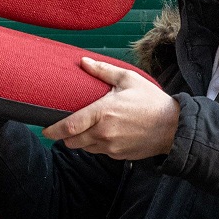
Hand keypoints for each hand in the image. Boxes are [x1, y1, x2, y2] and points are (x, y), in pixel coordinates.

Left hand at [43, 57, 180, 159]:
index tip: (45, 129)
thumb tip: (83, 62)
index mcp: (102, 113)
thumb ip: (103, 72)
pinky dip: (97, 145)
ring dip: (81, 140)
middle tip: (67, 126)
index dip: (52, 130)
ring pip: (84, 148)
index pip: (68, 126)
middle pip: (71, 141)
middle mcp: (103, 133)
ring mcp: (110, 147)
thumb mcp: (128, 80)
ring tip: (89, 128)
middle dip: (65, 136)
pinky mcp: (118, 156)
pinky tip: (106, 133)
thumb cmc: (151, 101)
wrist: (173, 127)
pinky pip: (99, 152)